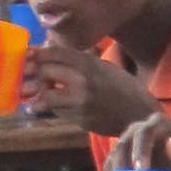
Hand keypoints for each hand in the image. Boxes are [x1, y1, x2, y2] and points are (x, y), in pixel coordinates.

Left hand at [19, 44, 158, 137]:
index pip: (53, 53)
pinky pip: (57, 112)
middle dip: (37, 74)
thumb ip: (78, 61)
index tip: (30, 57)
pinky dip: (54, 108)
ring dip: (42, 94)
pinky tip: (57, 106)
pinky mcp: (80, 119)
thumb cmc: (122, 88)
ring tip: (41, 94)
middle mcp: (83, 80)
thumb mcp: (103, 67)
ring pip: (46, 95)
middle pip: (45, 71)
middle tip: (35, 77)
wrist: (140, 114)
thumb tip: (45, 51)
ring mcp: (81, 102)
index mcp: (90, 63)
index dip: (37, 54)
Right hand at [115, 116, 170, 170]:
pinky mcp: (121, 159)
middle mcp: (138, 130)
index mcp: (158, 123)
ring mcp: (127, 144)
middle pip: (123, 145)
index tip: (141, 170)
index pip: (144, 132)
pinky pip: (109, 169)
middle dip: (121, 166)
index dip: (140, 150)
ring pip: (112, 157)